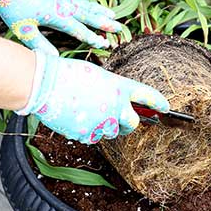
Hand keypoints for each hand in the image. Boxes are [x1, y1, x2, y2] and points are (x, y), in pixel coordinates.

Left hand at [0, 0, 121, 54]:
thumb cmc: (14, 7)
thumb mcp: (24, 30)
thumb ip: (40, 45)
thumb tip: (55, 59)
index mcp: (57, 17)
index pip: (79, 30)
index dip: (92, 38)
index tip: (105, 44)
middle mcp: (63, 6)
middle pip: (88, 16)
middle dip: (104, 23)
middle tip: (119, 28)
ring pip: (84, 5)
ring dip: (98, 10)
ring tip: (112, 14)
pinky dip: (82, 0)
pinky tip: (83, 1)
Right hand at [18, 52, 168, 143]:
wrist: (44, 84)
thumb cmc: (66, 74)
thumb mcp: (96, 75)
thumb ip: (110, 89)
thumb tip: (114, 102)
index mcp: (119, 87)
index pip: (146, 95)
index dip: (158, 102)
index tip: (166, 108)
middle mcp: (116, 106)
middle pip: (132, 123)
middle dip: (128, 123)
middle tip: (120, 121)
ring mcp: (102, 122)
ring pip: (111, 132)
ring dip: (104, 126)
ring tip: (86, 112)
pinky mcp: (88, 134)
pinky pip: (92, 137)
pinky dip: (86, 131)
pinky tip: (74, 117)